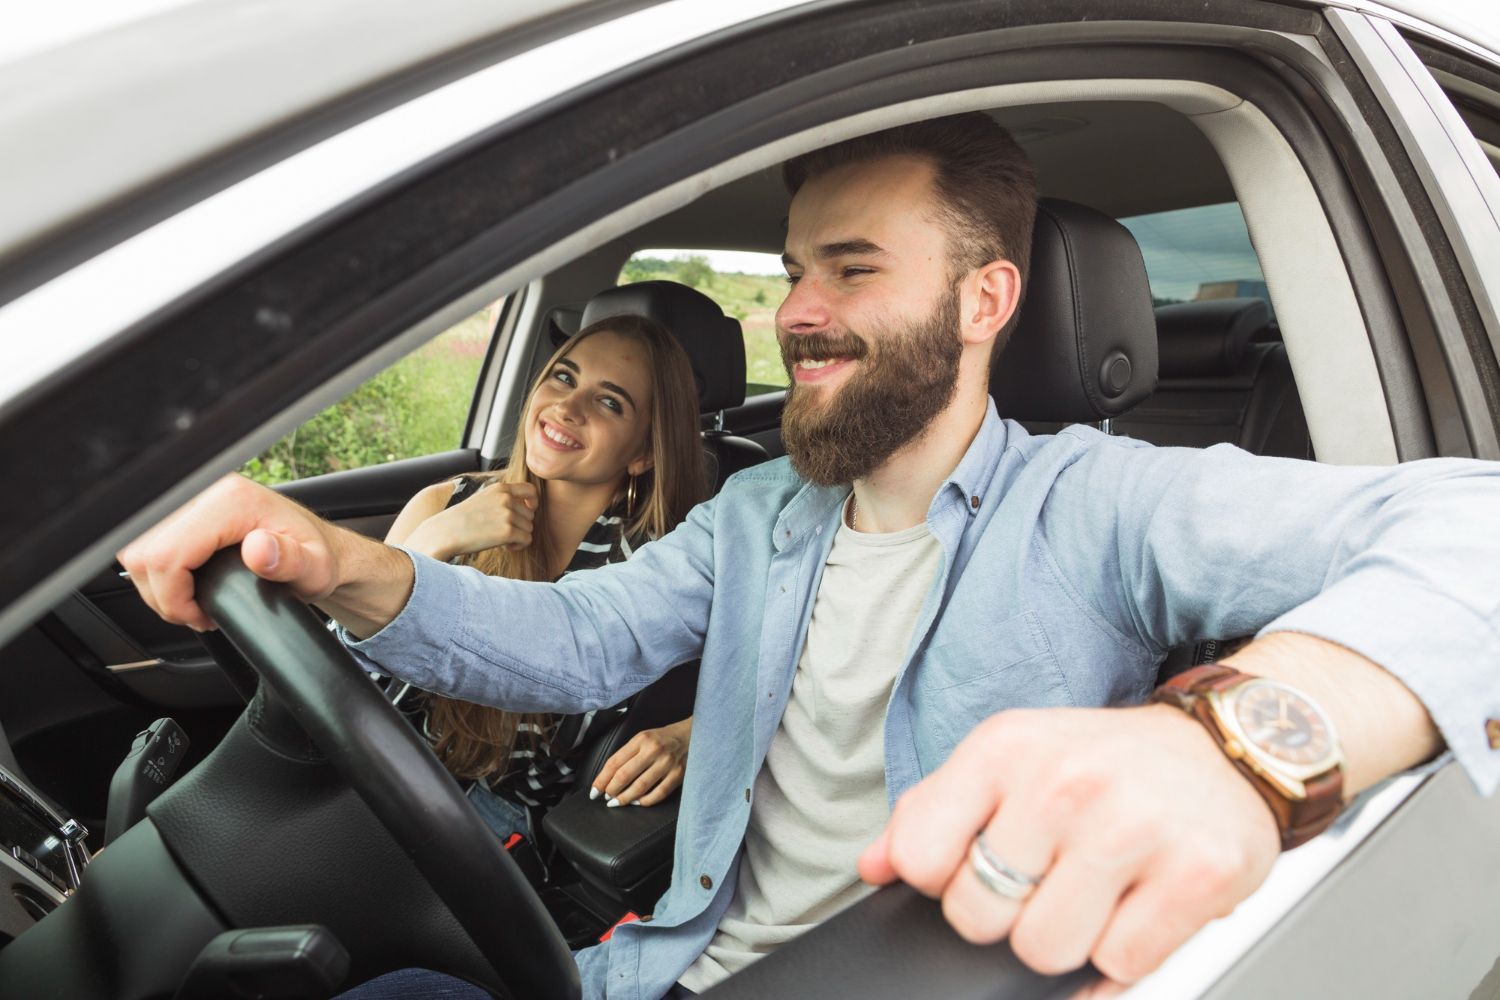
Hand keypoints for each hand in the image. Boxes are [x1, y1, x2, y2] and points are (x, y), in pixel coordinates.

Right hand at [116, 474, 344, 630]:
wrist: (318, 548)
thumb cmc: (316, 557)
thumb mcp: (314, 567)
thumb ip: (290, 560)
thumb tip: (259, 548)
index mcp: (231, 500)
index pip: (165, 553)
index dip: (173, 596)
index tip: (199, 614)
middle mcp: (204, 490)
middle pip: (142, 552)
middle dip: (163, 595)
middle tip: (197, 612)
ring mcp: (190, 497)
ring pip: (136, 549)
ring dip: (157, 585)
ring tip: (193, 601)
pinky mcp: (181, 508)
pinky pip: (143, 544)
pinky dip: (158, 573)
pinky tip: (186, 584)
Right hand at [405, 481, 537, 561]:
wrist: (443, 533)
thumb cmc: (461, 520)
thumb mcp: (482, 499)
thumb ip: (503, 499)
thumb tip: (528, 508)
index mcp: (499, 488)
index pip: (531, 490)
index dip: (533, 502)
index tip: (528, 511)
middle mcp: (506, 498)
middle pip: (530, 515)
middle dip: (520, 525)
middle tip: (503, 533)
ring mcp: (507, 514)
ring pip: (529, 528)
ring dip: (519, 536)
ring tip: (502, 540)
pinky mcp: (507, 531)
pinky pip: (527, 540)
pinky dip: (518, 546)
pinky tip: (505, 547)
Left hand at [590, 717, 691, 806]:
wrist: (692, 734)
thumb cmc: (664, 738)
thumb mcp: (643, 738)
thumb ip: (628, 753)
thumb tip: (608, 776)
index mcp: (641, 740)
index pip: (614, 762)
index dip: (601, 779)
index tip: (594, 790)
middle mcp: (653, 750)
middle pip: (624, 775)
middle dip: (611, 790)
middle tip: (606, 798)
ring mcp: (666, 763)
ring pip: (640, 787)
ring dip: (625, 798)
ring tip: (617, 802)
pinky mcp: (678, 774)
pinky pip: (658, 793)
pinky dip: (645, 801)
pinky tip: (638, 802)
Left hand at [857, 705, 1278, 983]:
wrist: (1227, 745)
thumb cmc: (1106, 761)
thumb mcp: (1009, 758)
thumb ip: (932, 812)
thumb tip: (872, 866)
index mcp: (1005, 748)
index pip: (922, 861)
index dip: (945, 882)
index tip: (978, 867)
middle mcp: (1065, 781)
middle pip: (981, 918)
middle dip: (1008, 917)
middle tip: (1049, 880)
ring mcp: (1133, 828)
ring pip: (1047, 952)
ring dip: (1069, 939)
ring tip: (1097, 890)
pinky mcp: (1197, 874)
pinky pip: (1122, 966)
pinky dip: (1127, 952)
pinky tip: (1141, 902)